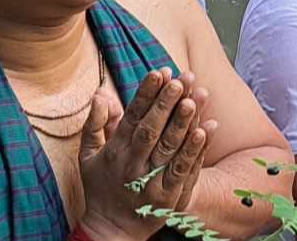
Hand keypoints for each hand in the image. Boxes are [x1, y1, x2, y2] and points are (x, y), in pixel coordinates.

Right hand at [76, 70, 214, 240]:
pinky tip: (208, 129)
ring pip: (170, 148)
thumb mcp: (88, 156)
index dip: (145, 94)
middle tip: (180, 79)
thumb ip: (95, 124)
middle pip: (152, 130)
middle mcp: (133, 165)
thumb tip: (100, 94)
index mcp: (115, 152)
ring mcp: (151, 182)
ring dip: (184, 122)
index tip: (158, 72)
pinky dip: (196, 150)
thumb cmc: (101, 187)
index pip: (131, 118)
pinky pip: (184, 170)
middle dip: (166, 103)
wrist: (111, 230)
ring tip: (196, 97)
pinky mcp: (168, 197)